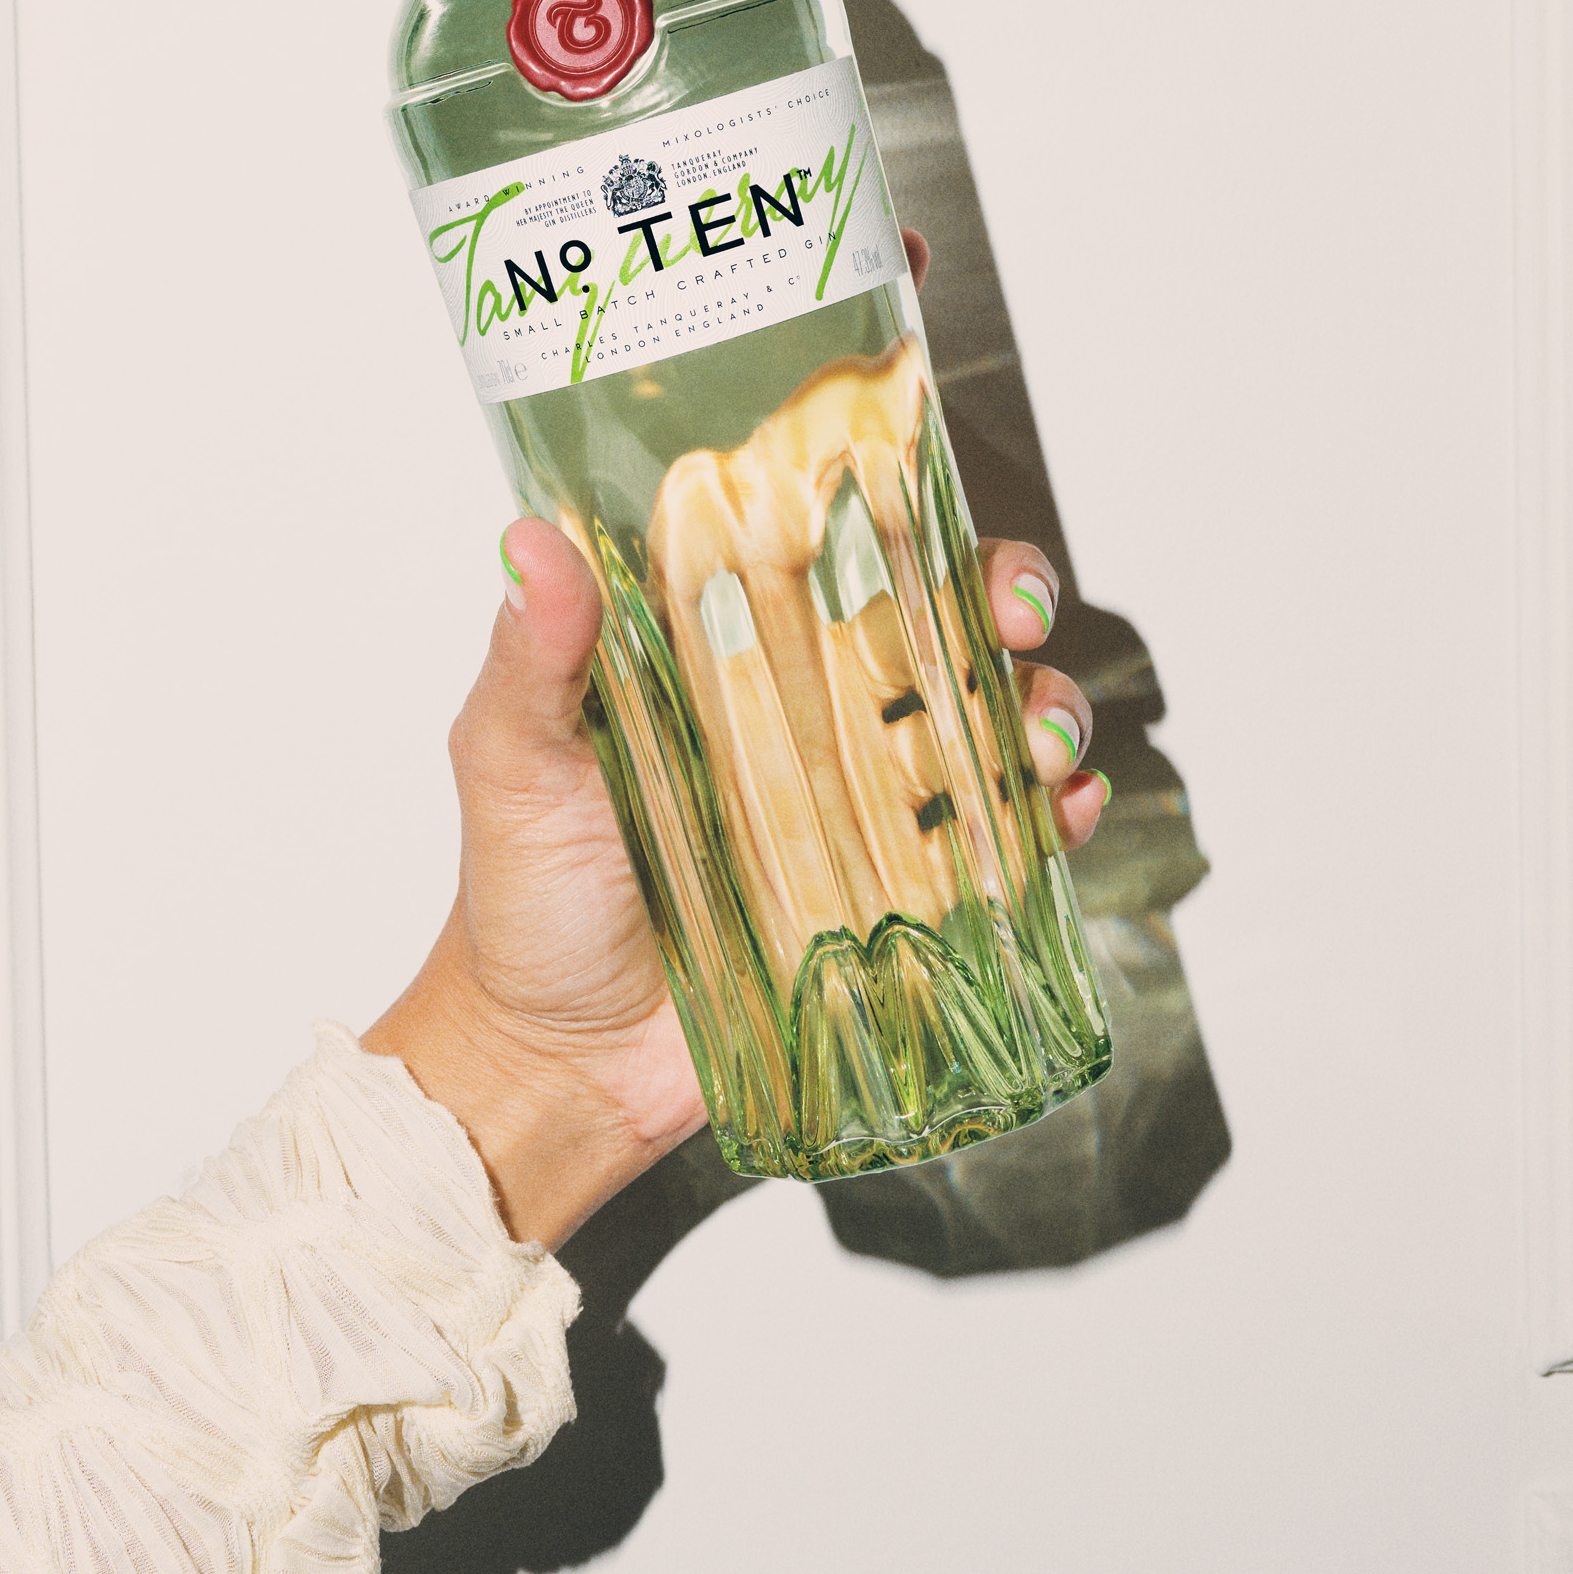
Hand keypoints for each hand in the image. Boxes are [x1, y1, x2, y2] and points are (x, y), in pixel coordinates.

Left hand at [364, 235, 1108, 1248]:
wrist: (557, 1065)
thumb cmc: (523, 904)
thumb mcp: (511, 762)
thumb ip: (531, 657)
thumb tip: (531, 540)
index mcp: (722, 657)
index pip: (824, 555)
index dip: (893, 518)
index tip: (927, 508)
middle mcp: (805, 715)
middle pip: (935, 623)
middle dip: (1002, 598)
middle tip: (1011, 617)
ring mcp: (860, 806)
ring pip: (987, 720)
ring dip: (1042, 706)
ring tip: (1039, 736)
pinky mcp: (897, 899)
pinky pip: (1003, 843)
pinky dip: (1053, 816)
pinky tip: (1061, 810)